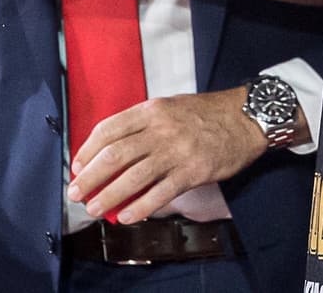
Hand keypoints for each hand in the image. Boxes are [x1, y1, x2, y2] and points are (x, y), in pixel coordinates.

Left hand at [67, 88, 270, 223]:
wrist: (246, 118)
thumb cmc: (205, 113)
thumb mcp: (169, 106)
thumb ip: (142, 123)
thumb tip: (112, 149)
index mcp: (151, 110)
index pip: (108, 130)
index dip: (87, 151)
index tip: (77, 167)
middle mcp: (160, 129)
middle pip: (115, 156)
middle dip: (90, 177)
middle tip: (76, 193)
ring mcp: (177, 151)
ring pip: (134, 177)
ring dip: (110, 196)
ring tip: (96, 208)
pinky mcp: (193, 172)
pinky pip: (160, 193)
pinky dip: (141, 207)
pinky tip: (128, 217)